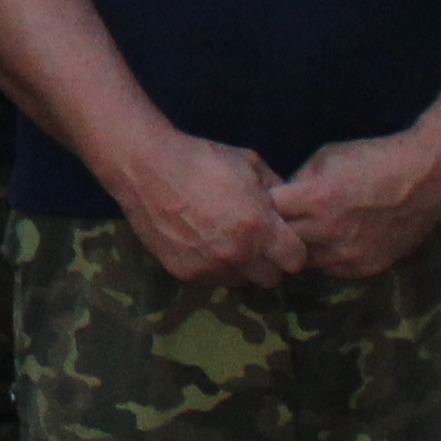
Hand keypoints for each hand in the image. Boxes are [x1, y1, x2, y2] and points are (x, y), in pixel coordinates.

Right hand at [124, 136, 309, 287]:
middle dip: (267, 261)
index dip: (290, 248)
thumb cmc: (201, 159)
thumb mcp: (248, 163)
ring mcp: (210, 267)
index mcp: (259, 227)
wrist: (145, 166)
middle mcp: (238, 254)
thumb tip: (287, 208)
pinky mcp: (185, 272)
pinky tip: (199, 243)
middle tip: (253, 242)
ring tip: (223, 242)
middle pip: (270, 278)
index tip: (280, 238)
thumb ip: (274, 190)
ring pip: (240, 281)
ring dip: (238, 266)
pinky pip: (211, 279)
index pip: (295, 260)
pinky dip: (211, 266)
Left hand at [267, 132, 440, 282]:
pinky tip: (327, 243)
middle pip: (283, 241)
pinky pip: (332, 269)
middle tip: (275, 224)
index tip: (261, 203)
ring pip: (305, 262)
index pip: (268, 212)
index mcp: (315, 199)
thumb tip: (280, 197)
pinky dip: (325, 258)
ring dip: (299, 250)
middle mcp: (329, 232)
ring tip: (300, 235)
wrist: (426, 179)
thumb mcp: (325, 158)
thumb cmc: (372, 159)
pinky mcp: (368, 268)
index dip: (261, 206)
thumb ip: (299, 181)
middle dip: (276, 232)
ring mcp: (350, 255)